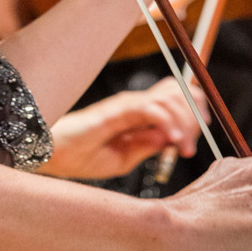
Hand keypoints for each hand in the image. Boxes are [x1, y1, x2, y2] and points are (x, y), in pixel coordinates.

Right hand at [39, 78, 209, 178]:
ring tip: (183, 147)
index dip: (194, 109)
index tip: (199, 136)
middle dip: (194, 117)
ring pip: (170, 97)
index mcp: (139, 112)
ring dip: (184, 120)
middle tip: (190, 147)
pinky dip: (167, 122)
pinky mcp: (115, 110)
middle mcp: (135, 103)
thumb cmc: (84, 156)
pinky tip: (173, 141)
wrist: (52, 154)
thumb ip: (148, 145)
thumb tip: (175, 138)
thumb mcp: (125, 158)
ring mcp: (126, 104)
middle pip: (178, 92)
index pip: (174, 96)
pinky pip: (150, 109)